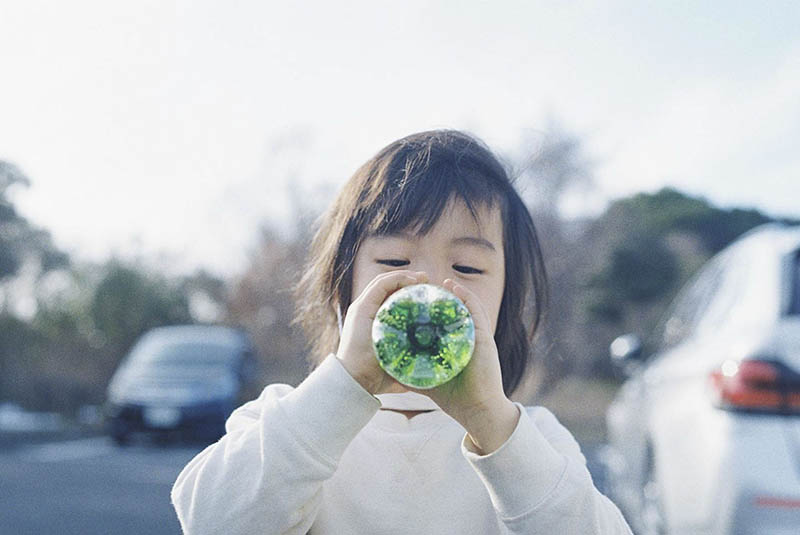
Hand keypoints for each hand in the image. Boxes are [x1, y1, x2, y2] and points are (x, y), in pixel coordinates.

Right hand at [336, 270, 427, 394]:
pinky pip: (381, 285)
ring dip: (404, 276)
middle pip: (387, 286)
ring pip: (383, 281)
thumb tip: (427, 375)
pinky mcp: (361, 308)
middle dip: (408, 280)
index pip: (388, 295)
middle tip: (426, 281)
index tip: (427, 292)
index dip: (407, 289)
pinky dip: (397, 279)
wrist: (355, 381)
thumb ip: (408, 364)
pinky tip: (413, 281)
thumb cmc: (375, 377)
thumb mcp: (396, 364)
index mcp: (371, 319)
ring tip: (422, 278)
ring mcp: (361, 308)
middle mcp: (363, 310)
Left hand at [405, 278, 518, 452]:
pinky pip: (476, 311)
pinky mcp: (483, 338)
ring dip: (454, 292)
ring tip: (440, 281)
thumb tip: (390, 367)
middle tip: (425, 286)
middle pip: (454, 311)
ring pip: (466, 306)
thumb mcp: (426, 379)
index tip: (415, 299)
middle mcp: (466, 337)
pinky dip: (466, 297)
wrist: (476, 411)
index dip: (431, 308)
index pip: (443, 321)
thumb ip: (411, 371)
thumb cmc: (453, 398)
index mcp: (454, 345)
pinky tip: (454, 288)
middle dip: (441, 297)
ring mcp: (476, 336)